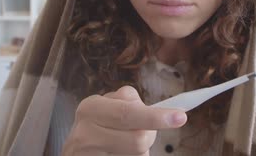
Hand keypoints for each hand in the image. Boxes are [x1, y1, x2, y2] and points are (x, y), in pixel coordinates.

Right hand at [61, 86, 187, 155]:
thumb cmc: (96, 127)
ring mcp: (88, 155)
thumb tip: (161, 113)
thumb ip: (128, 104)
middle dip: (149, 135)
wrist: (74, 154)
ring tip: (124, 145)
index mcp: (91, 108)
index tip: (181, 117)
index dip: (157, 117)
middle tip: (145, 133)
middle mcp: (85, 133)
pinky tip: (120, 153)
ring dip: (141, 151)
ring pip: (138, 154)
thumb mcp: (105, 107)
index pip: (129, 112)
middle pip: (138, 138)